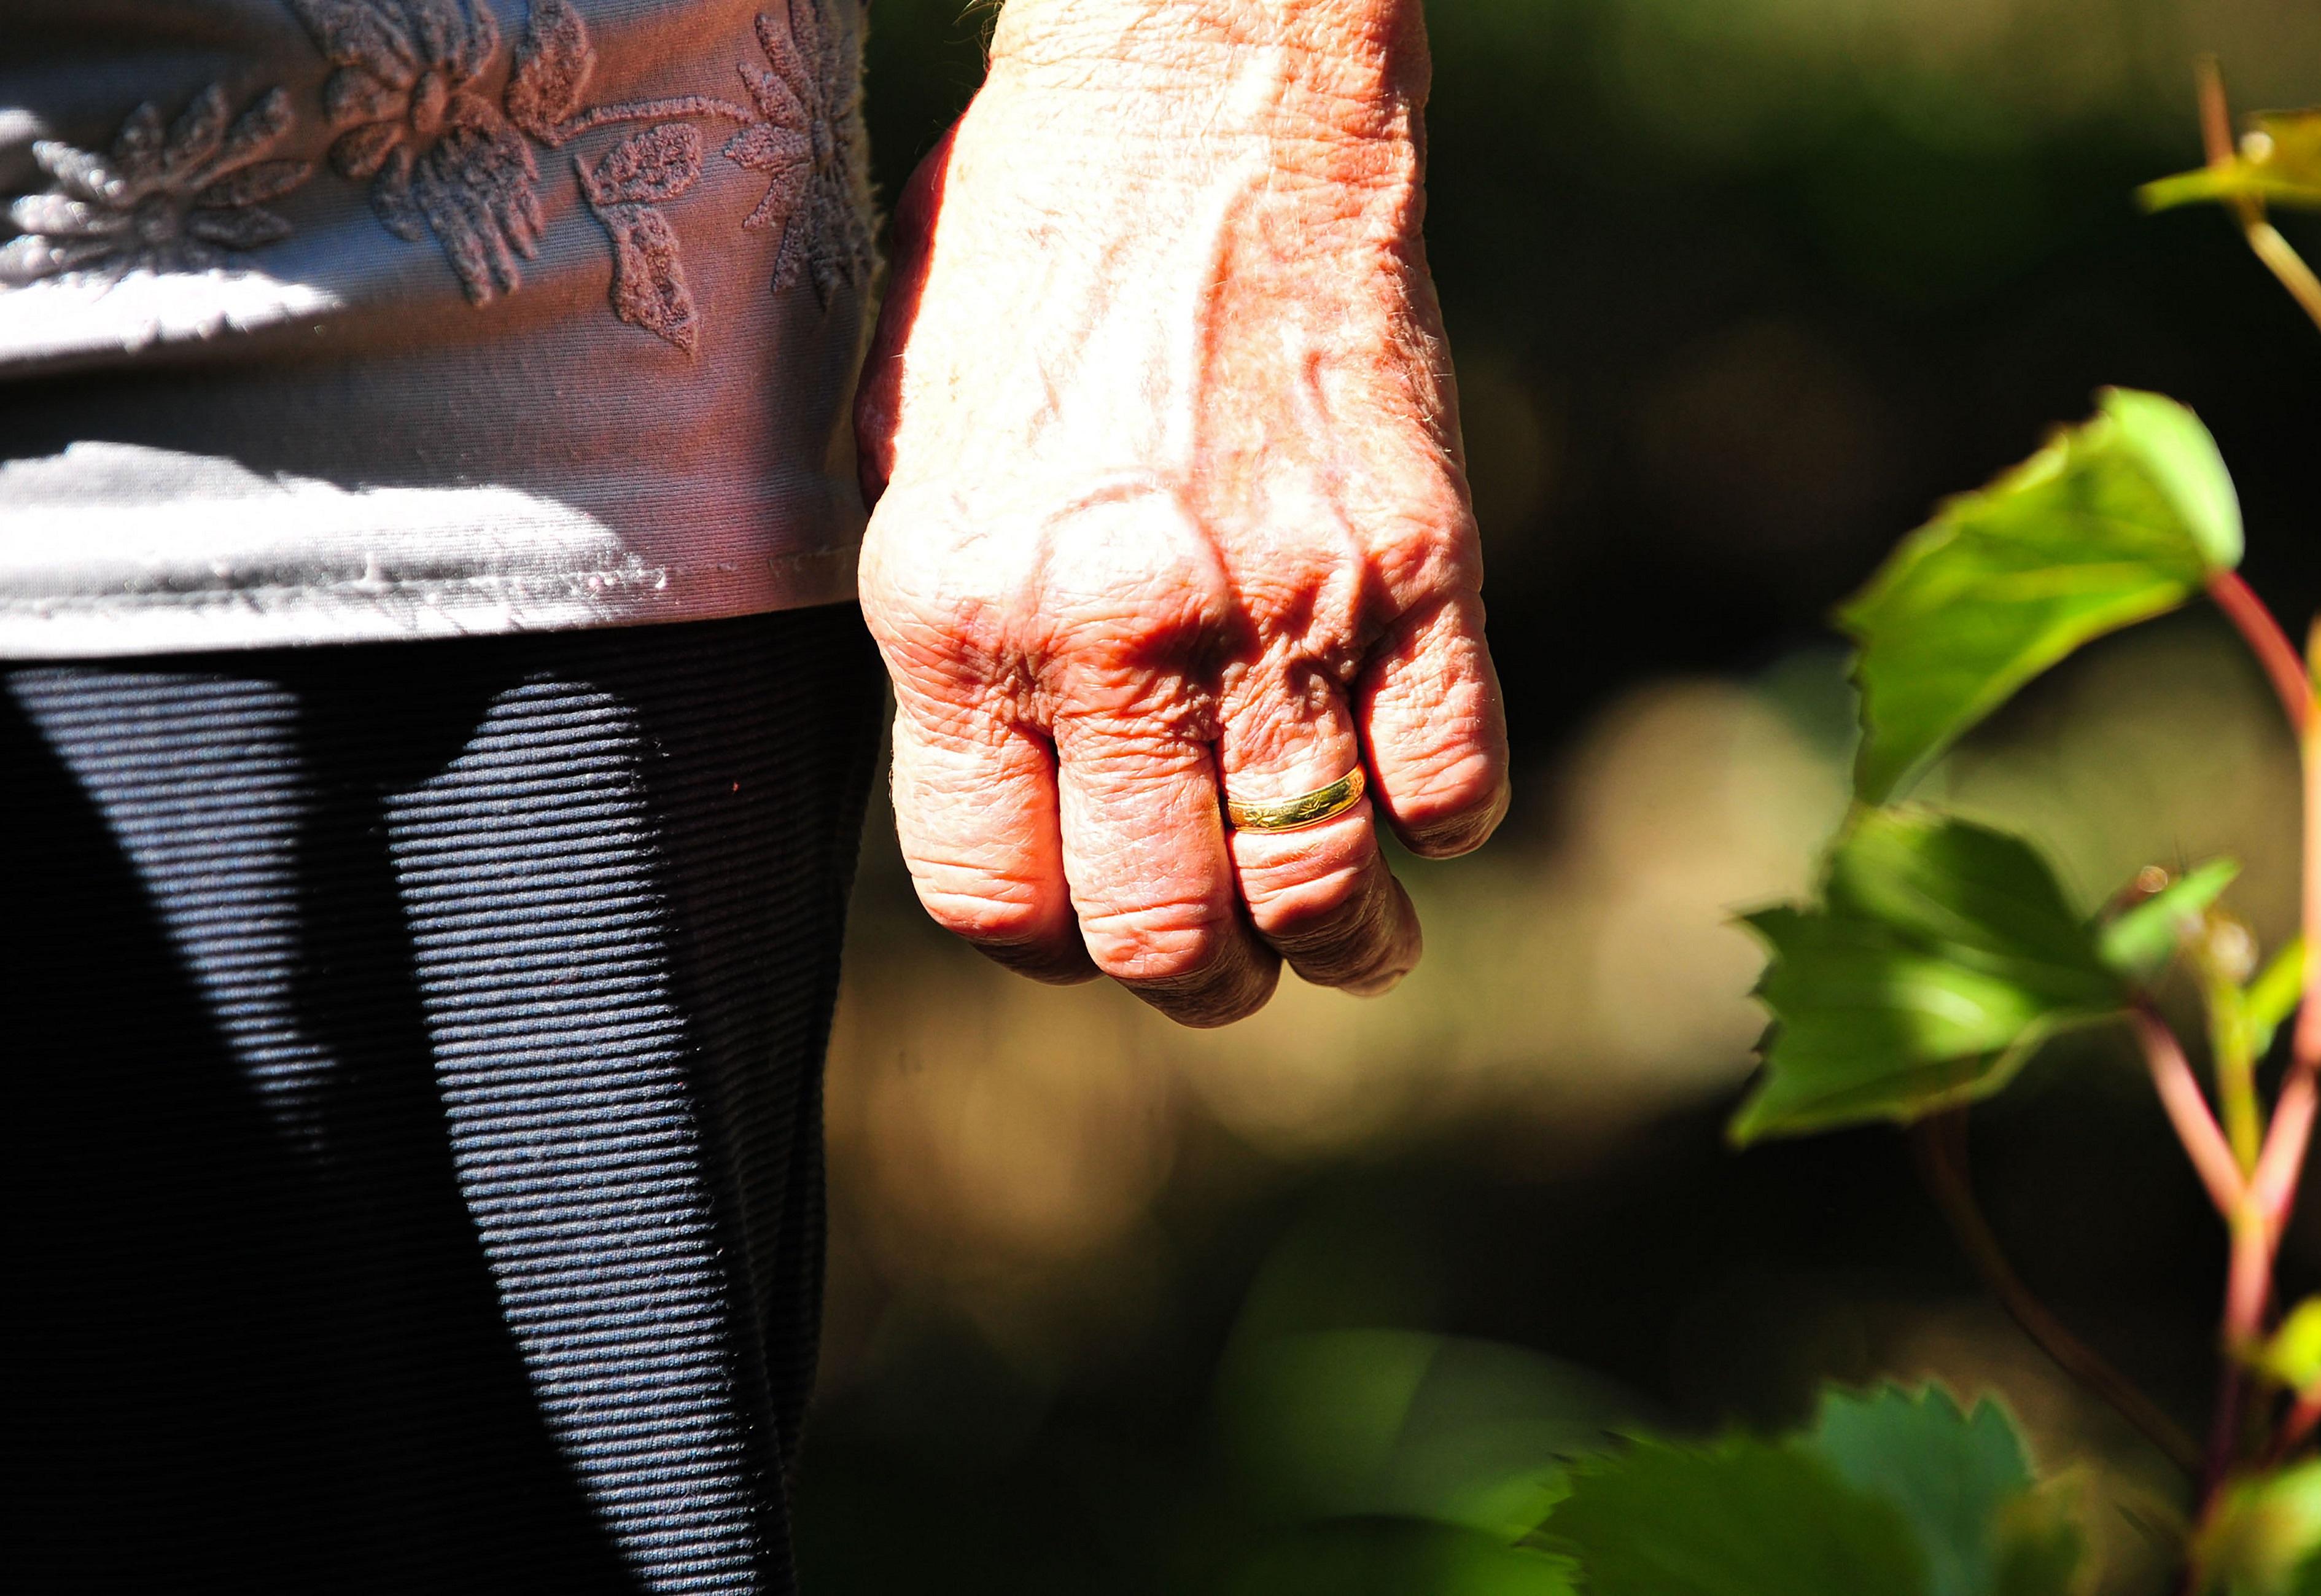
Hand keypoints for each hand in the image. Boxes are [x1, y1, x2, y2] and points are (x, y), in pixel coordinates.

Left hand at [854, 0, 1508, 1025]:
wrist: (1194, 95)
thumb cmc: (1027, 253)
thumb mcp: (910, 452)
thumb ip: (950, 637)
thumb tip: (1004, 778)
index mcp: (959, 617)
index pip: (999, 897)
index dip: (1048, 949)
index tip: (1084, 934)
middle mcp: (1115, 642)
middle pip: (1166, 934)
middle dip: (1198, 983)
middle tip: (1222, 968)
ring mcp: (1278, 610)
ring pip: (1323, 890)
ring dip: (1340, 948)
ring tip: (1346, 941)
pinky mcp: (1416, 564)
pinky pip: (1453, 781)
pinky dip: (1443, 822)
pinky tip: (1418, 798)